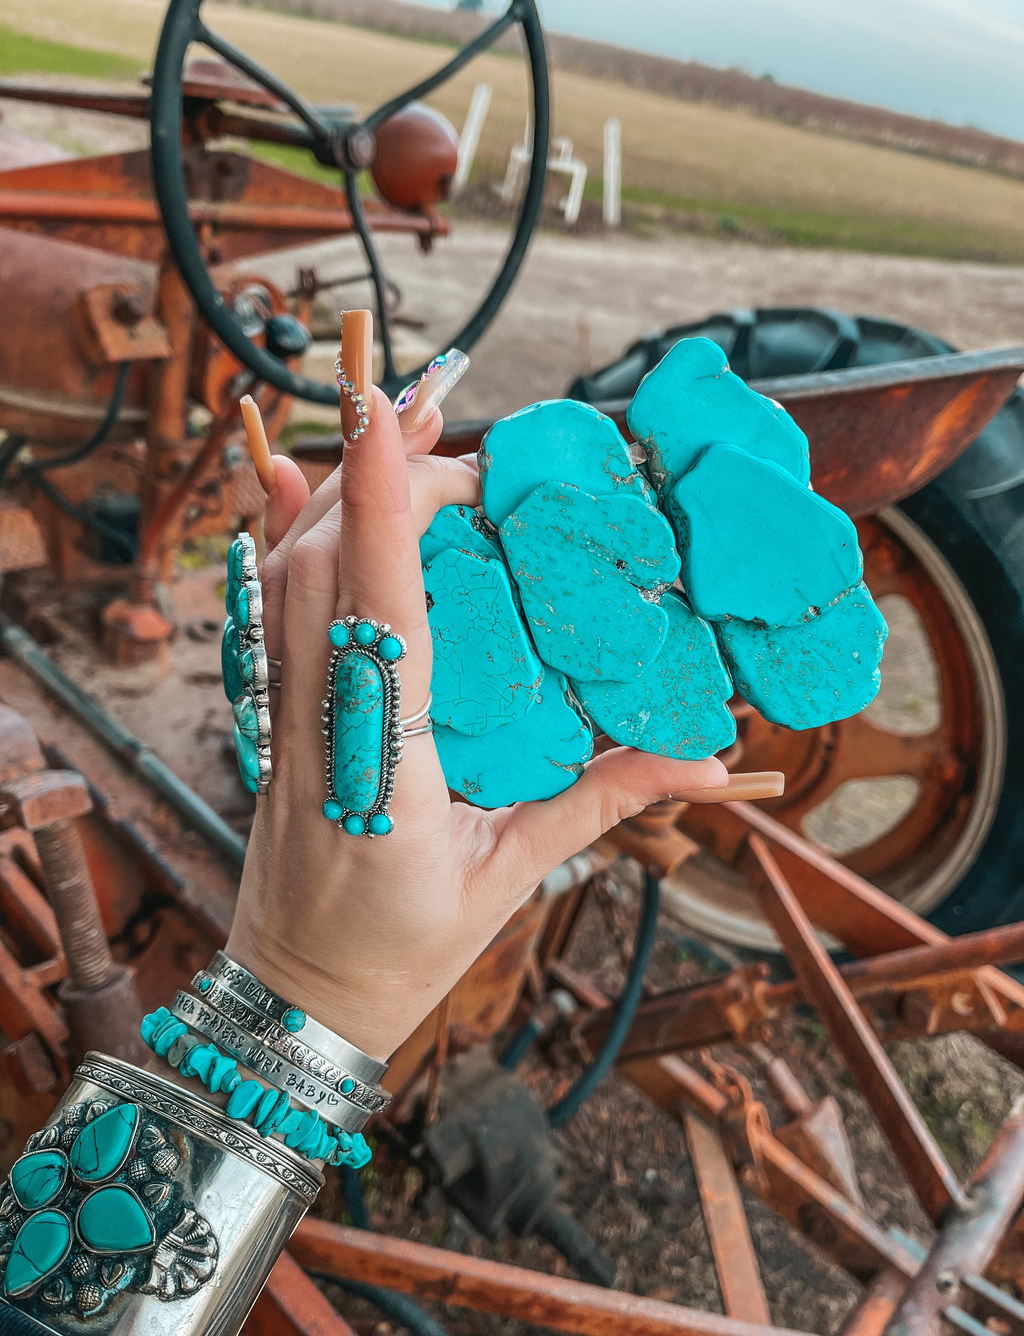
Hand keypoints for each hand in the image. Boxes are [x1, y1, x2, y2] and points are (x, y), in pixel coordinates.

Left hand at [227, 391, 727, 1059]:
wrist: (293, 1001)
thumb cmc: (397, 954)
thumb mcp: (507, 880)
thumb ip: (600, 806)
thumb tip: (703, 761)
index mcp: (379, 768)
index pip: (376, 616)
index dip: (379, 509)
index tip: (382, 414)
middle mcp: (316, 725)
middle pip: (320, 566)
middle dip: (377, 476)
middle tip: (449, 425)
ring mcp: (280, 717)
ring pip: (284, 576)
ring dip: (337, 491)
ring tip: (396, 427)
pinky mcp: (275, 715)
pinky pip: (270, 608)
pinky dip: (287, 534)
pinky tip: (302, 483)